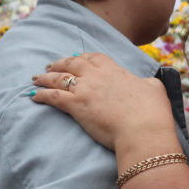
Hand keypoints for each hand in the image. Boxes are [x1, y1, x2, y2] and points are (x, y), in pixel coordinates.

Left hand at [30, 52, 177, 152]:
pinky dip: (42, 95)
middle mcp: (97, 76)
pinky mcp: (76, 106)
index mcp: (115, 71)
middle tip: (51, 66)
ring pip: (58, 78)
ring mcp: (85, 90)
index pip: (95, 58)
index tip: (76, 59)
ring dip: (45, 77)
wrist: (142, 130)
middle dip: (59, 63)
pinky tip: (34, 96)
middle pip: (72, 64)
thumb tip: (147, 83)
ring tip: (36, 79)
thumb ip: (148, 83)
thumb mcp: (155, 89)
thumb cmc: (152, 113)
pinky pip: (53, 96)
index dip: (83, 57)